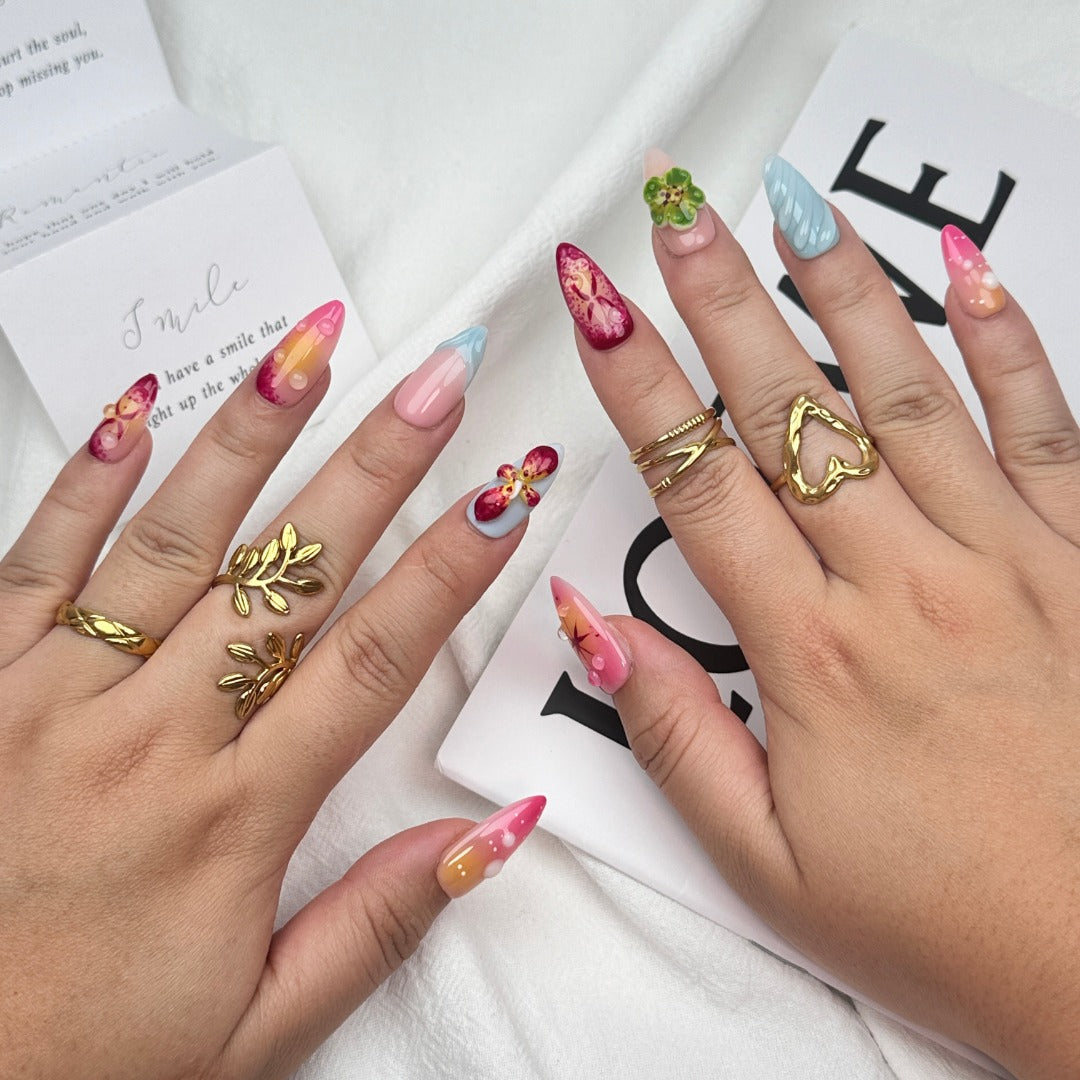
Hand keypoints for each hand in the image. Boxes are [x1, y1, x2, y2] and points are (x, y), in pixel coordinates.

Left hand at [0, 308, 546, 1078]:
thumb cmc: (87, 1055)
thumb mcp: (260, 1030)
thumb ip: (381, 921)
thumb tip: (497, 830)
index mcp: (237, 817)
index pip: (375, 660)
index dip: (452, 569)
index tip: (507, 493)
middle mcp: (154, 740)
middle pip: (293, 575)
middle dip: (377, 468)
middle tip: (438, 381)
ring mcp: (54, 701)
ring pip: (173, 543)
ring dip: (252, 441)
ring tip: (313, 350)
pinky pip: (35, 564)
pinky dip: (86, 481)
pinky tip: (139, 408)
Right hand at [555, 155, 1079, 1078]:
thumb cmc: (940, 922)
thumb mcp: (764, 862)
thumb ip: (670, 731)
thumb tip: (586, 621)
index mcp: (812, 652)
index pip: (698, 483)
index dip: (634, 382)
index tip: (591, 301)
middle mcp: (905, 580)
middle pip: (787, 411)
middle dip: (718, 298)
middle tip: (671, 209)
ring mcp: (1007, 559)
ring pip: (904, 395)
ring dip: (841, 291)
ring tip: (790, 204)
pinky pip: (1046, 430)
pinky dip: (1010, 345)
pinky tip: (970, 274)